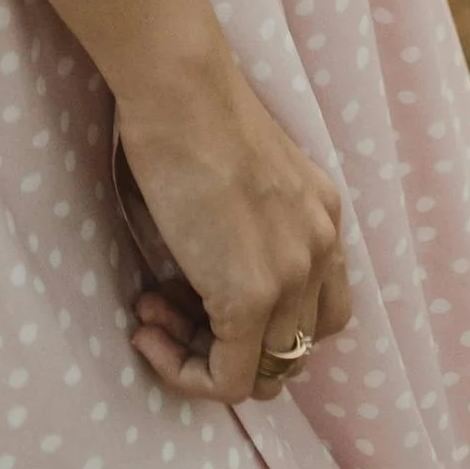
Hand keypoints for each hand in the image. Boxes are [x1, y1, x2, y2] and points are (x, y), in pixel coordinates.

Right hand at [112, 52, 352, 405]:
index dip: (260, 322)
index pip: (316, 311)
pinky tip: (146, 330)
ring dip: (202, 360)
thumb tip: (205, 282)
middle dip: (231, 345)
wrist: (181, 88)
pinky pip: (229, 379)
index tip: (195, 291)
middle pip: (294, 348)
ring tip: (152, 318)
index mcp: (323, 218)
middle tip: (168, 307)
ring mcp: (292, 278)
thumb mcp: (246, 176)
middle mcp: (322, 250)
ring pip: (265, 373)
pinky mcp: (250, 299)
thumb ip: (250, 228)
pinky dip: (185, 372)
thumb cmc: (192, 112)